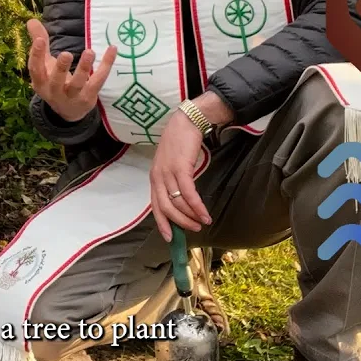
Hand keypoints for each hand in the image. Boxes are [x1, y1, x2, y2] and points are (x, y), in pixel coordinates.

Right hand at [26, 18, 117, 122]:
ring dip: (84, 68)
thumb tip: (31, 20)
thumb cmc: (54, 82)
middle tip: (66, 54)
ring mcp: (72, 96)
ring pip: (78, 83)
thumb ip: (40, 43)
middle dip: (61, 68)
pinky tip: (112, 49)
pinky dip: (106, 65)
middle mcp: (54, 91)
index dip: (36, 55)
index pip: (35, 70)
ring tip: (89, 52)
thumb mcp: (45, 65)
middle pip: (56, 81)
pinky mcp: (89, 97)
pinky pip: (98, 80)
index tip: (40, 40)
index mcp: (40, 82)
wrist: (68, 112)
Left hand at [150, 109, 211, 241]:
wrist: (186, 122)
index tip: (170, 238)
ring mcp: (168, 173)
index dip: (162, 223)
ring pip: (177, 203)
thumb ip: (172, 181)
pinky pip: (188, 194)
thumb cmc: (180, 144)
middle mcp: (158, 177)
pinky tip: (205, 214)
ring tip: (203, 222)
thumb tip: (181, 203)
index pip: (155, 206)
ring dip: (191, 216)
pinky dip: (197, 206)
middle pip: (166, 208)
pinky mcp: (181, 168)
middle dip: (180, 223)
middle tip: (194, 230)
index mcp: (154, 177)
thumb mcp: (171, 164)